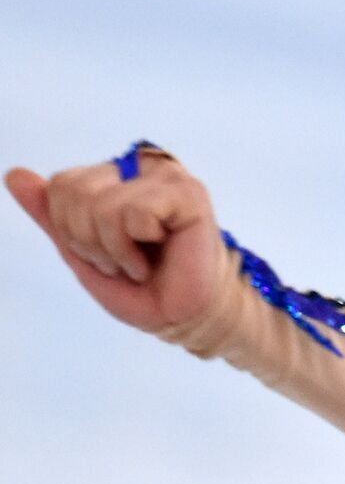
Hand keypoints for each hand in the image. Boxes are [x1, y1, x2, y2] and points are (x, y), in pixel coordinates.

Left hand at [5, 151, 231, 334]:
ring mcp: (169, 178)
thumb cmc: (137, 284)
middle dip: (88, 240)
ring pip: (103, 205)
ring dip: (114, 249)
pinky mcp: (189, 194)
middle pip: (76, 190)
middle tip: (120, 259)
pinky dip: (136, 248)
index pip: (62, 184)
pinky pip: (134, 213)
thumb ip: (51, 213)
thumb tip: (14, 174)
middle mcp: (142, 169)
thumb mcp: (81, 250)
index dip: (69, 228)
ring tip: (138, 262)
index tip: (101, 251)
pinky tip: (157, 256)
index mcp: (117, 176)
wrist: (177, 314)